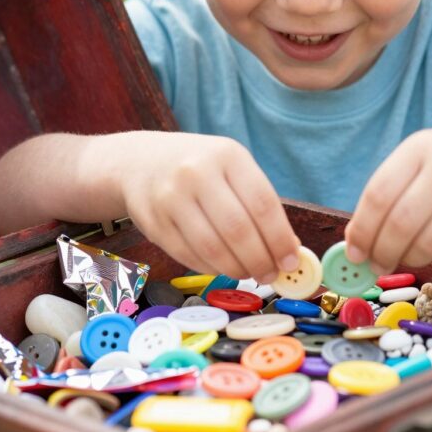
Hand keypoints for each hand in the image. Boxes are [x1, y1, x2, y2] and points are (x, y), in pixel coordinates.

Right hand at [117, 132, 299, 281]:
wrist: (140, 161)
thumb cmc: (199, 168)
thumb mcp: (232, 169)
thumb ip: (259, 204)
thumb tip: (289, 249)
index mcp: (227, 155)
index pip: (263, 203)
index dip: (280, 239)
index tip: (291, 262)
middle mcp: (197, 173)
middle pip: (238, 229)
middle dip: (260, 260)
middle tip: (271, 275)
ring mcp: (171, 197)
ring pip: (212, 248)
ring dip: (237, 270)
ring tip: (249, 274)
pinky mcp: (153, 222)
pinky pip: (189, 256)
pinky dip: (212, 269)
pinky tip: (222, 267)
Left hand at [344, 126, 431, 273]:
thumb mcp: (424, 159)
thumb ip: (389, 193)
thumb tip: (355, 243)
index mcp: (421, 147)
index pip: (378, 195)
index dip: (362, 230)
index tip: (354, 252)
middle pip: (400, 225)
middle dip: (382, 253)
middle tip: (377, 265)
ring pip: (427, 246)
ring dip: (411, 259)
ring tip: (409, 255)